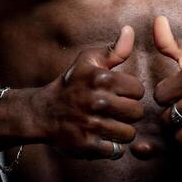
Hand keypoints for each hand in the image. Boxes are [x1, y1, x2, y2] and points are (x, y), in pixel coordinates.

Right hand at [32, 25, 144, 159]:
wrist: (43, 112)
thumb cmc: (71, 84)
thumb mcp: (88, 61)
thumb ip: (114, 50)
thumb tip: (130, 31)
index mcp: (101, 79)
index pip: (138, 90)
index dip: (131, 93)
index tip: (119, 94)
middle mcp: (97, 101)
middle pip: (137, 113)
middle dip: (129, 113)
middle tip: (115, 111)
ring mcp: (91, 125)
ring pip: (129, 133)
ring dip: (122, 131)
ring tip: (110, 125)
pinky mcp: (87, 146)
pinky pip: (116, 151)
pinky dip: (112, 148)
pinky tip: (103, 138)